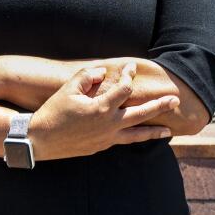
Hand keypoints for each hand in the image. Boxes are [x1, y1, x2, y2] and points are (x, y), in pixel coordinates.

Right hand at [30, 64, 177, 161]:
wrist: (40, 140)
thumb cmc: (54, 112)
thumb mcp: (69, 89)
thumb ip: (88, 76)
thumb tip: (104, 72)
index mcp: (102, 108)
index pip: (124, 89)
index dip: (129, 75)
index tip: (131, 67)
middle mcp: (109, 124)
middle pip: (141, 114)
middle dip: (159, 106)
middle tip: (175, 100)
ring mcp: (106, 138)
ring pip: (136, 135)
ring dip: (154, 131)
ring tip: (170, 131)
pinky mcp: (101, 147)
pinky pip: (123, 141)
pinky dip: (135, 138)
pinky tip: (140, 136)